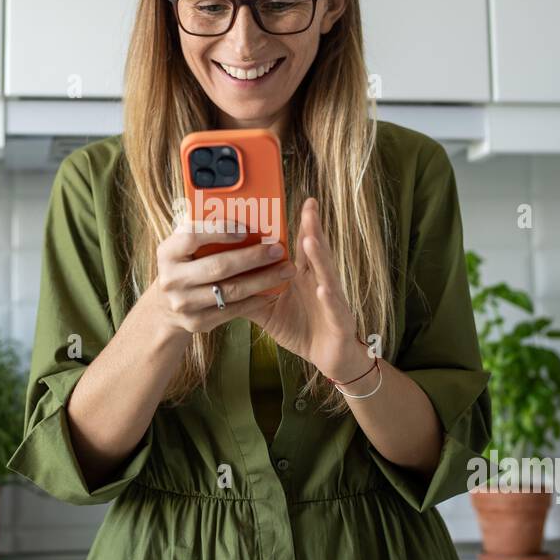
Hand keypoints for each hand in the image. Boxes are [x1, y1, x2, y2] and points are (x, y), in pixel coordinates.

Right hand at [144, 217, 297, 337]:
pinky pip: (233, 310)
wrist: (166, 306)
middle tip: (278, 250)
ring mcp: (184, 304)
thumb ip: (204, 229)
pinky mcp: (197, 322)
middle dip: (252, 257)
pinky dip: (256, 300)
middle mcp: (172, 279)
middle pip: (218, 267)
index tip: (246, 229)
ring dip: (262, 280)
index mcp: (167, 252)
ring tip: (285, 270)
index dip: (220, 231)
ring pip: (230, 291)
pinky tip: (273, 290)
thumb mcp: (184, 246)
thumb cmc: (185, 264)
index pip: (192, 236)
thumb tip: (240, 209)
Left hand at [250, 198, 373, 381]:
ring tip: (310, 239)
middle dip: (313, 228)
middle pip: (316, 252)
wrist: (328, 357)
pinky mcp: (339, 320)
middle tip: (309, 206)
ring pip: (326, 274)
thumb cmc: (302, 329)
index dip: (301, 224)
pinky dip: (328, 297)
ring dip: (319, 256)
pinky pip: (332, 307)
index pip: (301, 246)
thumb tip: (220, 280)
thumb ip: (250, 292)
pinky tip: (322, 289)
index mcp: (304, 276)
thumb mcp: (270, 309)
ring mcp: (332, 299)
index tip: (300, 201)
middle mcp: (320, 281)